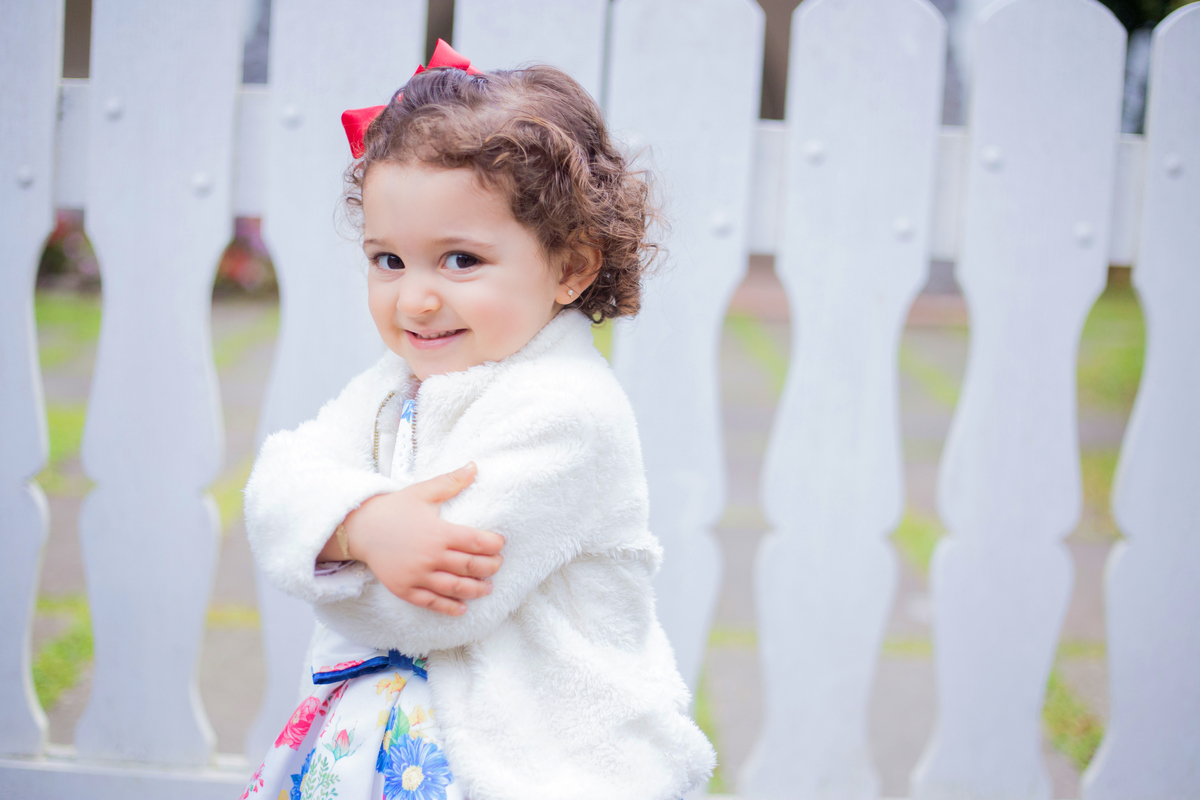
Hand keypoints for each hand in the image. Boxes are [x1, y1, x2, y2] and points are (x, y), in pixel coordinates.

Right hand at [339, 463, 504, 614]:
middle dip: (491, 567)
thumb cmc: (394, 508)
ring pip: (455, 588)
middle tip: (498, 565)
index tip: (500, 543)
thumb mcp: (423, 492)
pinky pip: (431, 602)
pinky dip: (449, 608)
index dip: (494, 545)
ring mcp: (417, 575)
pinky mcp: (405, 589)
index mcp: (439, 532)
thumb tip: (474, 466)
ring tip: (487, 588)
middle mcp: (430, 556)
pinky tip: (462, 608)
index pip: (477, 542)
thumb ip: (451, 482)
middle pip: (471, 567)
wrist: (360, 528)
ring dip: (476, 590)